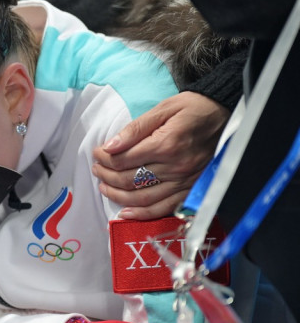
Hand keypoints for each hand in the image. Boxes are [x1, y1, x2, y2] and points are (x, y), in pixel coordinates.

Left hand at [92, 92, 228, 218]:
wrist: (224, 114)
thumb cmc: (191, 109)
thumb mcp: (162, 109)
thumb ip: (135, 129)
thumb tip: (110, 146)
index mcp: (165, 144)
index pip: (123, 160)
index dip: (104, 158)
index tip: (96, 153)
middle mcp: (175, 167)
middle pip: (130, 180)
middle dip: (106, 176)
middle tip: (96, 170)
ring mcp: (184, 181)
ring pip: (143, 198)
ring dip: (118, 196)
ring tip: (104, 187)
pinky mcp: (191, 189)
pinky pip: (164, 208)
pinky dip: (143, 213)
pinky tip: (126, 211)